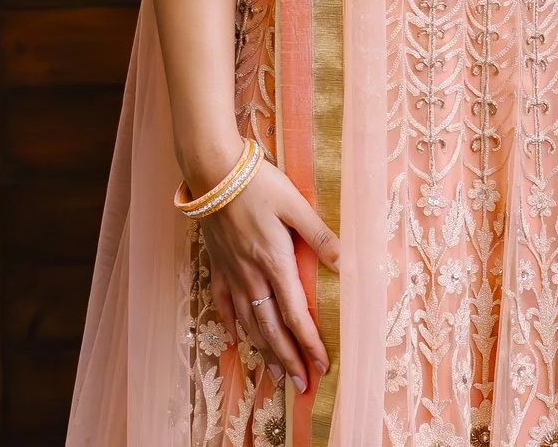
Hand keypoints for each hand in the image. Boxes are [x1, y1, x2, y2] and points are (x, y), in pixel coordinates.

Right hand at [200, 156, 340, 389]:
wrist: (213, 173)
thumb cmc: (258, 184)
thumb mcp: (295, 205)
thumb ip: (319, 235)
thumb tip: (344, 263)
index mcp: (275, 262)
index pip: (295, 314)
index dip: (309, 343)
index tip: (322, 365)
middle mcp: (252, 275)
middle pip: (271, 328)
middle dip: (289, 359)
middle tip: (302, 384)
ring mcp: (232, 273)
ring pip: (248, 322)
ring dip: (264, 350)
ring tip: (277, 372)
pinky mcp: (218, 265)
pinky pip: (224, 304)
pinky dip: (233, 325)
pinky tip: (237, 338)